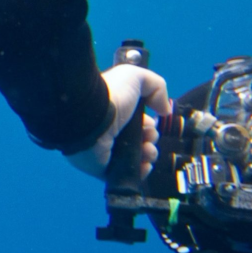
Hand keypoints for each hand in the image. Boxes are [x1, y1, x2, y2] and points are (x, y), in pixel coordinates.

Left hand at [65, 64, 171, 179]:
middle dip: (151, 138)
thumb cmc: (110, 96)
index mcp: (113, 112)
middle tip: (146, 136)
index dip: (148, 124)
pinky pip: (126, 174)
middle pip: (138, 140)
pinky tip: (144, 163)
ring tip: (146, 148)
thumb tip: (164, 110)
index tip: (150, 123)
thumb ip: (156, 87)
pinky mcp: (101, 169)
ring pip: (136, 157)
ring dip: (149, 153)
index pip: (135, 123)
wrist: (87, 117)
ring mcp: (104, 151)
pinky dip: (140, 170)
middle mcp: (108, 131)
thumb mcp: (135, 78)